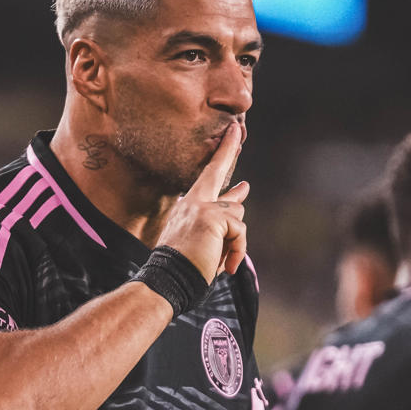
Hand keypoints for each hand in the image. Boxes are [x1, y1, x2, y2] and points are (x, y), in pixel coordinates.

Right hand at [154, 119, 248, 281]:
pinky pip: (240, 232)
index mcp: (188, 206)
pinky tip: (227, 266)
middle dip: (228, 148)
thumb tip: (241, 201)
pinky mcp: (212, 218)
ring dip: (235, 242)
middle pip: (217, 171)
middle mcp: (192, 202)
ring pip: (238, 216)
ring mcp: (202, 207)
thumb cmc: (185, 268)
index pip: (207, 177)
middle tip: (237, 129)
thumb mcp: (204, 241)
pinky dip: (237, 252)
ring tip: (220, 260)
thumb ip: (222, 221)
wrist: (169, 280)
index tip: (232, 136)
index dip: (222, 155)